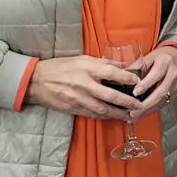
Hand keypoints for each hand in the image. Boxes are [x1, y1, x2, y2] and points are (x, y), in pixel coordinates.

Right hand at [24, 55, 142, 119]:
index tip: (138, 81)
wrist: (36, 81)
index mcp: (87, 68)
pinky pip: (93, 115)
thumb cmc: (60, 67)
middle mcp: (84, 84)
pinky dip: (105, 117)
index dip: (127, 78)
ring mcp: (79, 99)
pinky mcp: (74, 109)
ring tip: (131, 115)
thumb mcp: (82, 59)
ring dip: (118, 113)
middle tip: (139, 105)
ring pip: (103, 109)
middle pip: (110, 95)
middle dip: (127, 102)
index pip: (112, 73)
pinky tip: (114, 117)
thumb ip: (103, 63)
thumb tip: (123, 65)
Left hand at [120, 45, 176, 119]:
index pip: (156, 74)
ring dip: (148, 109)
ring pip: (162, 100)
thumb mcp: (148, 57)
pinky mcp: (176, 94)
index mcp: (165, 62)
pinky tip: (142, 114)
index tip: (135, 92)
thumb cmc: (160, 58)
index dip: (146, 84)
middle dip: (146, 103)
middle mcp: (173, 74)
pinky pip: (163, 104)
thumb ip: (136, 66)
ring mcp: (176, 85)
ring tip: (134, 115)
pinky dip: (152, 110)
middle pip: (161, 91)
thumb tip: (120, 75)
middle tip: (132, 110)